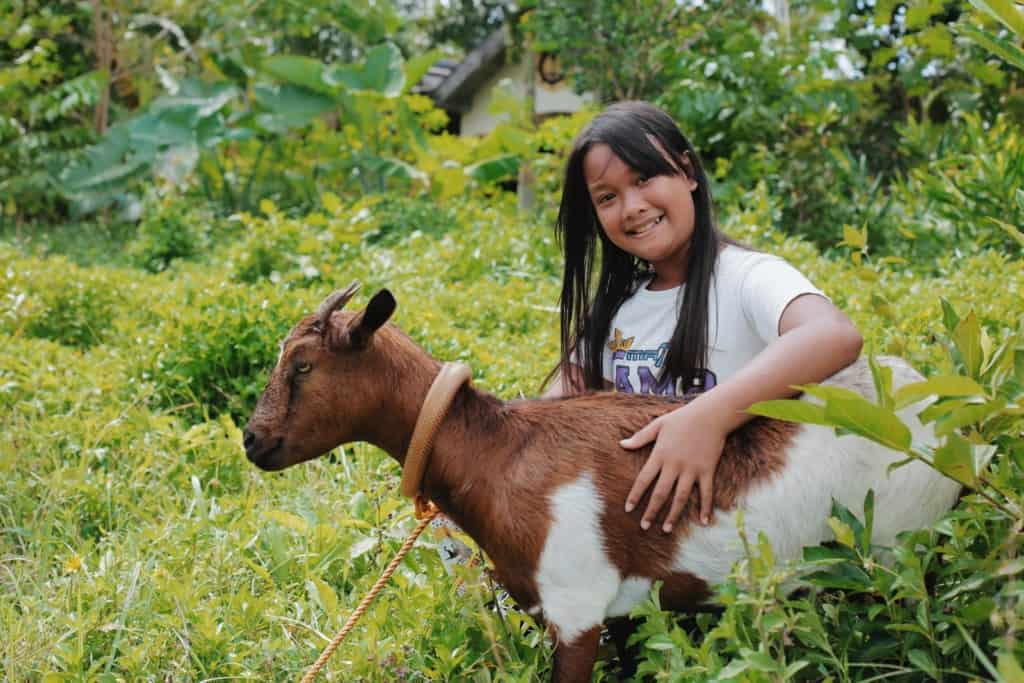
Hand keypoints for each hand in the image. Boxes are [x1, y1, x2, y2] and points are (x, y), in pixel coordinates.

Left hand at [620, 404, 727, 531]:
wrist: (711, 414)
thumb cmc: (683, 418)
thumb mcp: (658, 425)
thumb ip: (640, 437)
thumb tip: (622, 444)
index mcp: (660, 455)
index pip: (643, 479)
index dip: (635, 495)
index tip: (628, 509)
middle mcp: (674, 465)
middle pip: (660, 493)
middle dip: (651, 511)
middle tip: (644, 527)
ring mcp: (692, 469)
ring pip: (680, 497)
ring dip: (673, 515)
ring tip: (666, 529)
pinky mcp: (707, 471)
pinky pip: (706, 493)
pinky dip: (705, 508)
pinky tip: (703, 522)